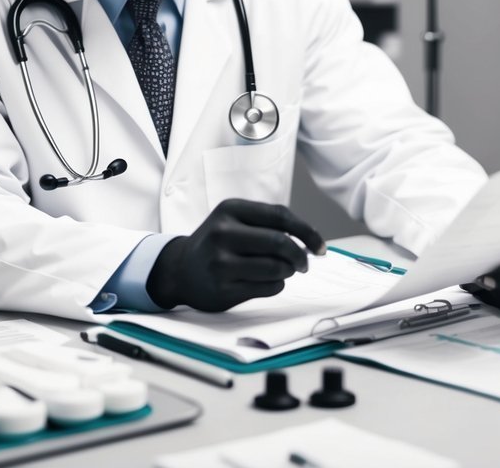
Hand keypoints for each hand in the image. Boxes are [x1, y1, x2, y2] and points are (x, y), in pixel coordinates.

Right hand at [146, 198, 325, 311]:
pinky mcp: (223, 289)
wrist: (180, 270)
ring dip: (289, 271)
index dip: (307, 231)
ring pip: (276, 267)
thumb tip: (311, 241)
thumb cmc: (217, 243)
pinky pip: (269, 287)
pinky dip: (277, 285)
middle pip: (280, 242)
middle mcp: (222, 234)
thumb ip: (268, 224)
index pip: (281, 216)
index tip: (319, 246)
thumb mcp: (234, 220)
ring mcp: (221, 263)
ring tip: (283, 270)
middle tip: (305, 264)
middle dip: (300, 255)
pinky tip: (266, 281)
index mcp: (229, 210)